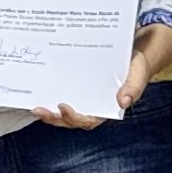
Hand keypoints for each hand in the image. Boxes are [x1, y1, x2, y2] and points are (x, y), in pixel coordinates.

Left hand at [31, 25, 171, 130]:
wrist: (133, 52)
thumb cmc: (136, 66)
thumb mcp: (138, 74)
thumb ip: (133, 88)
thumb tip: (123, 102)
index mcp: (106, 108)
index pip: (89, 120)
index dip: (74, 118)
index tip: (63, 106)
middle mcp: (92, 106)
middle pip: (70, 119)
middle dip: (54, 118)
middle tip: (39, 110)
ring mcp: (82, 98)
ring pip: (62, 110)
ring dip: (48, 111)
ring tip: (33, 106)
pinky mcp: (76, 87)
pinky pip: (61, 94)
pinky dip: (49, 95)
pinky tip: (37, 90)